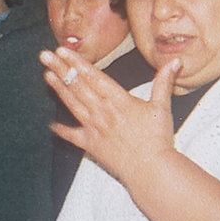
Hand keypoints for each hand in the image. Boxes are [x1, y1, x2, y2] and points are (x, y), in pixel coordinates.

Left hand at [40, 47, 179, 186]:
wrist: (150, 169)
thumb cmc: (157, 139)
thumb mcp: (162, 107)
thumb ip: (164, 82)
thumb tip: (175, 61)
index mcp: (118, 100)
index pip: (94, 76)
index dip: (77, 62)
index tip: (63, 51)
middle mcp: (102, 111)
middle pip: (78, 86)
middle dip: (61, 69)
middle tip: (45, 55)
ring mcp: (94, 128)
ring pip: (72, 104)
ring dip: (59, 89)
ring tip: (46, 74)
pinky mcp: (90, 145)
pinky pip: (72, 135)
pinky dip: (61, 130)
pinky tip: (50, 124)